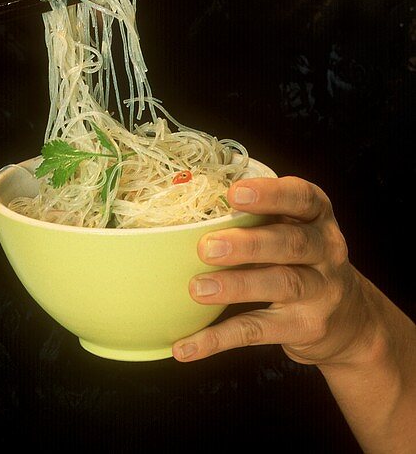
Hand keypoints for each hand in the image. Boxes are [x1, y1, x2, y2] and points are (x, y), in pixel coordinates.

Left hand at [172, 176, 373, 366]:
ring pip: (280, 285)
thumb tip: (188, 217)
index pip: (302, 197)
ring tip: (198, 289)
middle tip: (206, 247)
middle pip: (291, 244)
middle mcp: (327, 251)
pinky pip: (259, 331)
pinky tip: (187, 346)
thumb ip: (258, 218)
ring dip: (236, 286)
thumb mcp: (295, 229)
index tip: (234, 193)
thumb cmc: (304, 260)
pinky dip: (219, 339)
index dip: (270, 194)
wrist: (352, 321)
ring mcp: (321, 292)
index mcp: (318, 216)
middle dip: (247, 244)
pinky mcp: (306, 328)